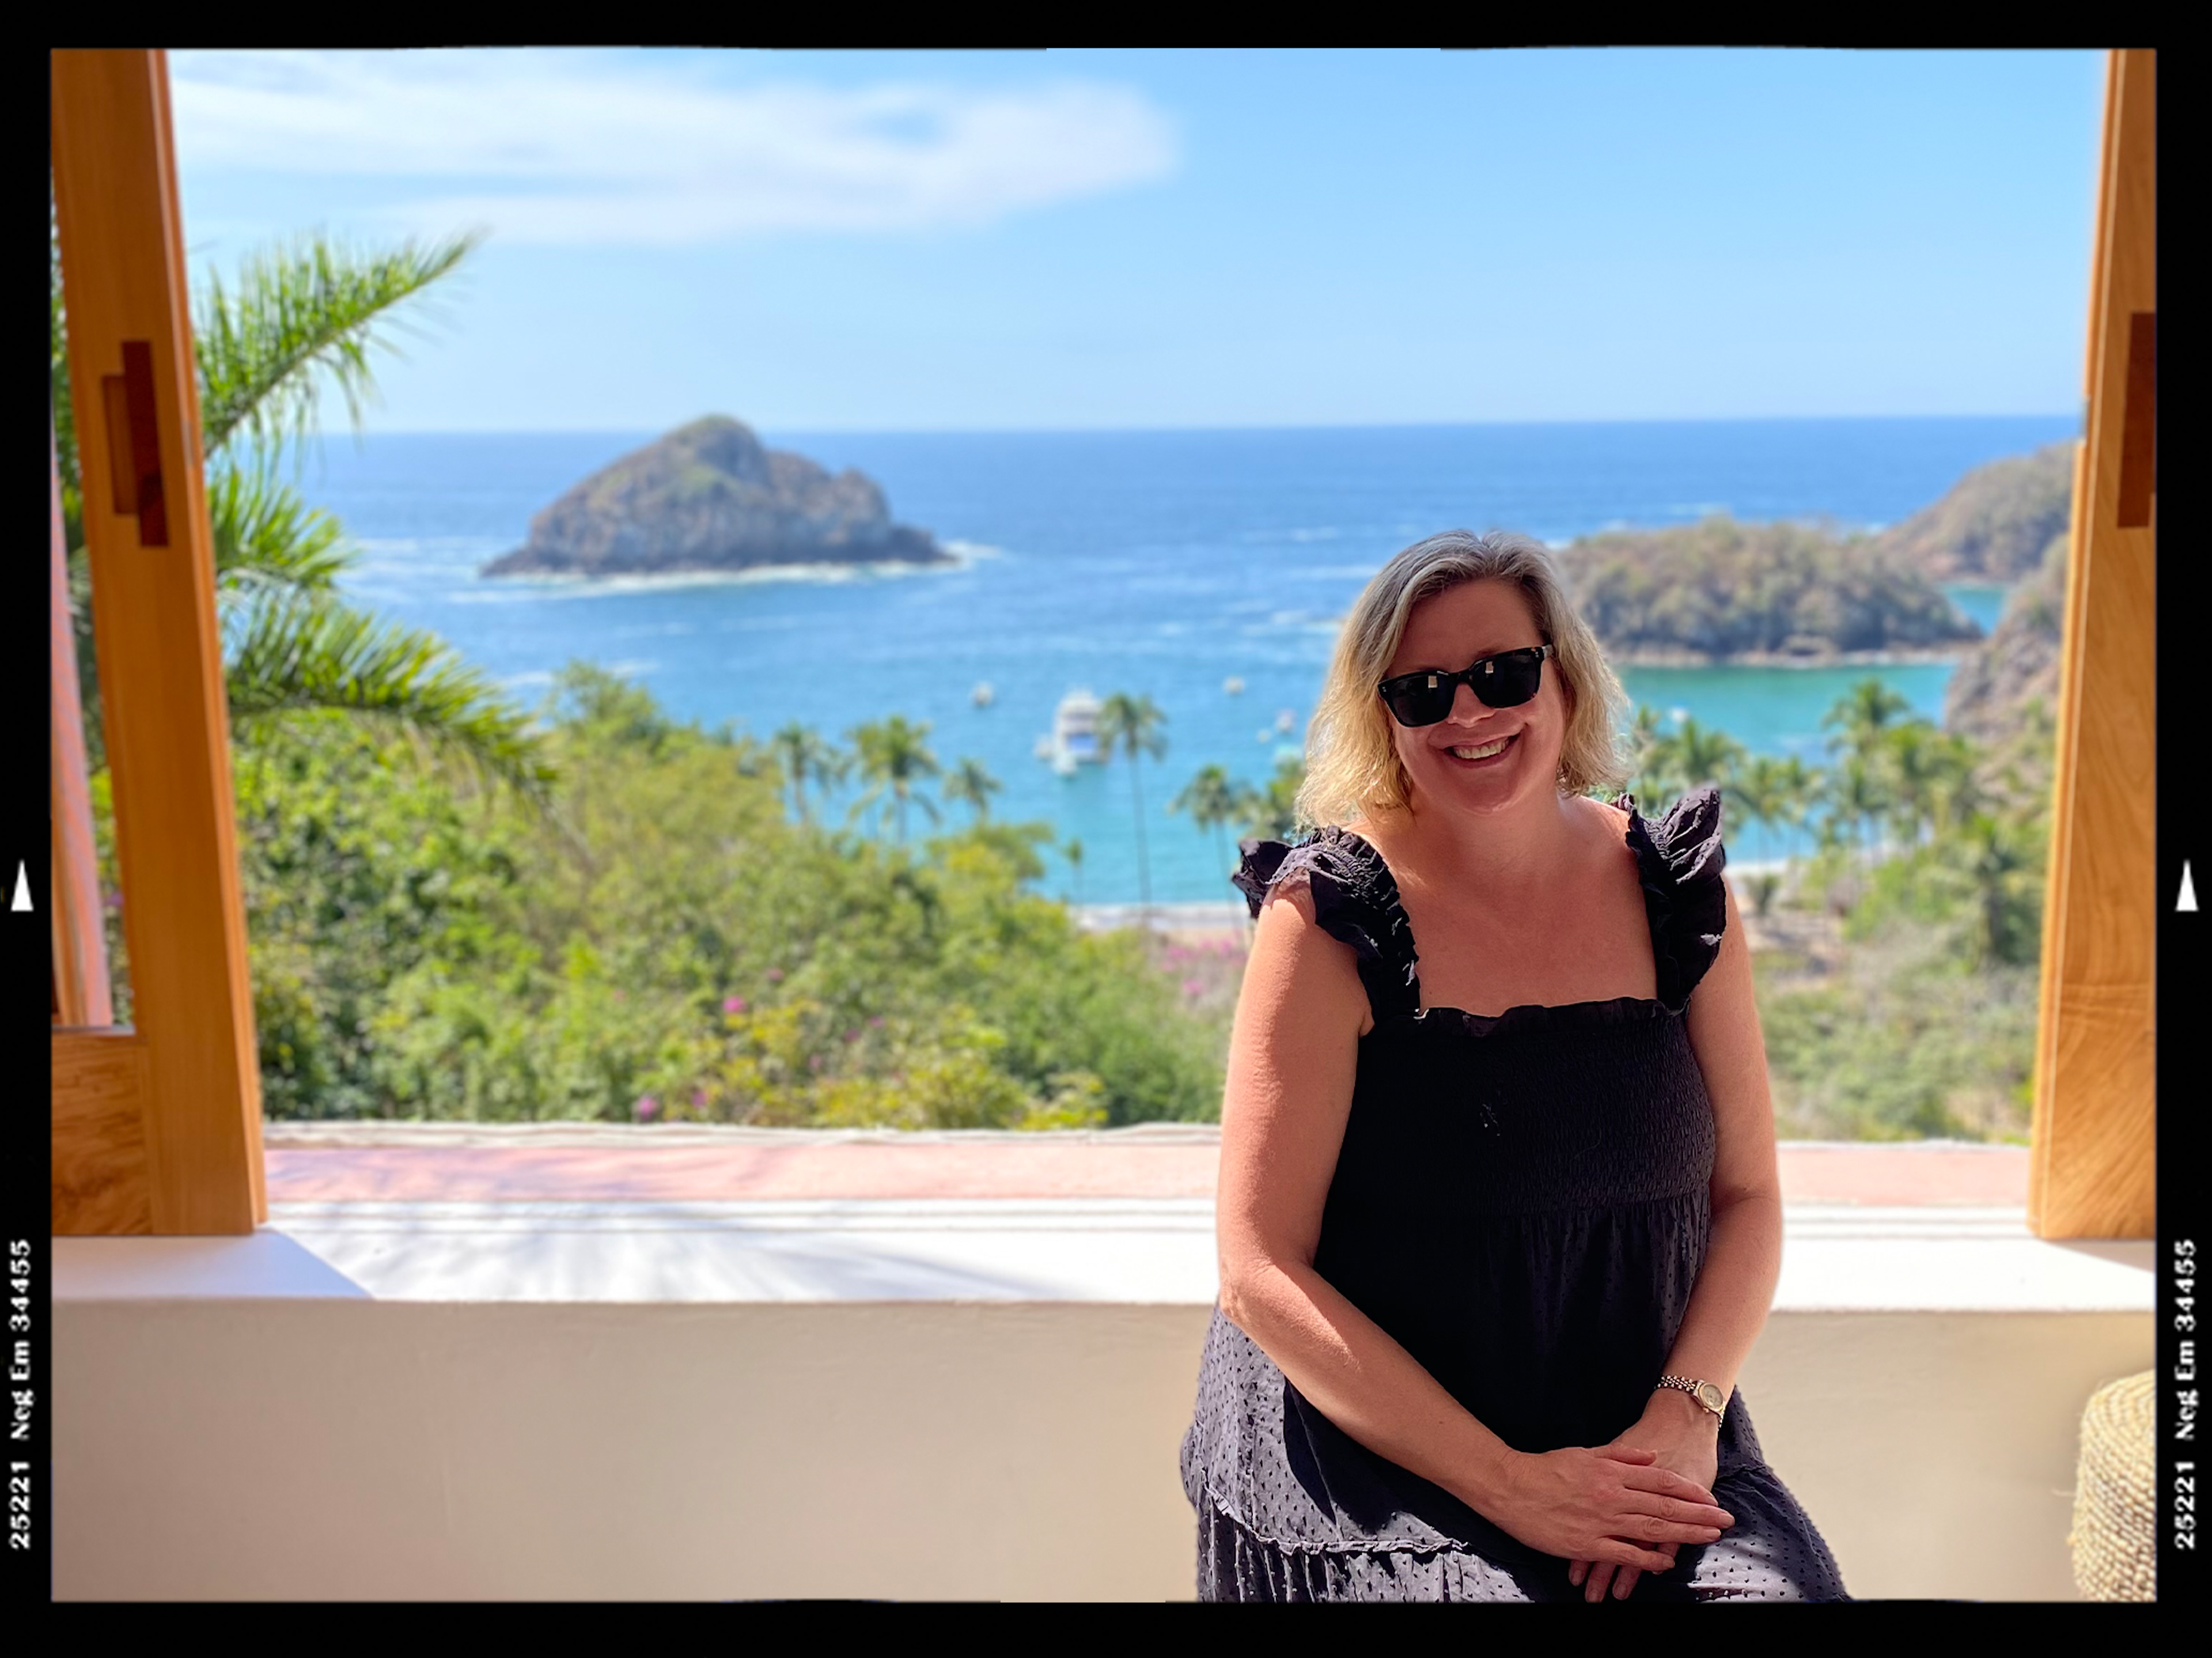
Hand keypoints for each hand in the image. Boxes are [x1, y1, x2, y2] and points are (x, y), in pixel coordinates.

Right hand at [1486, 1444, 1731, 1575]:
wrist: (1510, 1486)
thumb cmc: (1545, 1467)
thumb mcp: (1584, 1453)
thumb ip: (1620, 1455)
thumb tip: (1651, 1455)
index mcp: (1611, 1472)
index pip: (1660, 1480)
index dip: (1689, 1490)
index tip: (1710, 1498)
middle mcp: (1612, 1495)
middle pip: (1664, 1505)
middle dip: (1699, 1513)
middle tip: (1726, 1519)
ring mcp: (1601, 1521)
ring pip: (1651, 1528)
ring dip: (1684, 1533)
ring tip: (1709, 1536)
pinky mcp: (1586, 1544)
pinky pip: (1624, 1554)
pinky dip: (1647, 1560)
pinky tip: (1666, 1562)